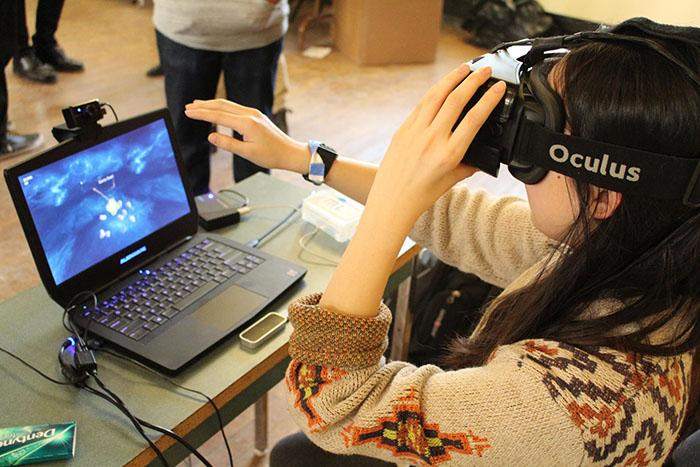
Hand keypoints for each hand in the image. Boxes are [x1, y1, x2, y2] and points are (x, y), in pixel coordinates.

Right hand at [184, 99, 308, 172]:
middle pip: (222, 105)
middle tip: (188, 106)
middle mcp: (250, 114)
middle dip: (204, 106)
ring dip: (212, 104)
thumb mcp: (247, 153)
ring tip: (197, 105)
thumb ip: (228, 143)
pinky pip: (235, 108)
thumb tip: (211, 135)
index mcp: (247, 123)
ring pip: (228, 105)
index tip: (187, 112)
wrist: (290, 152)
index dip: (201, 114)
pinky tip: (216, 109)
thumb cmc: (271, 155)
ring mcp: (253, 113)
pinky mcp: (256, 116)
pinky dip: (222, 107)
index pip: (218, 115)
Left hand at [366, 64, 505, 226]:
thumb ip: (470, 165)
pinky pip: (421, 104)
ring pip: (436, 95)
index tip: (499, 87)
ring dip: (452, 78)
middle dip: (473, 80)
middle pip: (456, 99)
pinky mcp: (403, 129)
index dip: (489, 99)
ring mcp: (415, 132)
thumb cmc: (421, 194)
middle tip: (485, 70)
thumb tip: (484, 155)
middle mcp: (432, 139)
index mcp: (449, 154)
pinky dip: (435, 91)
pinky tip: (443, 85)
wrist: (391, 200)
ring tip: (465, 68)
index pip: (475, 118)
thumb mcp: (452, 180)